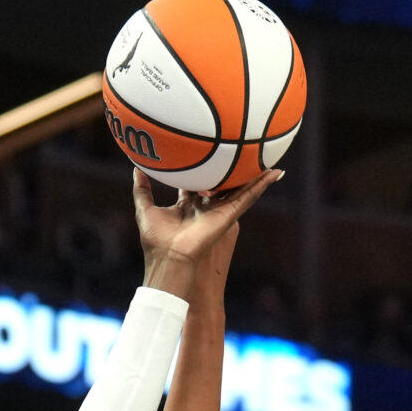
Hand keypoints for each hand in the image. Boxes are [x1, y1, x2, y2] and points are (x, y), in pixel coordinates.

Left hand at [135, 169, 281, 298]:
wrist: (169, 258)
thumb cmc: (156, 241)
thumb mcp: (145, 209)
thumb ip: (142, 190)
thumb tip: (137, 168)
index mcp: (188, 206)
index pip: (200, 184)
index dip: (205, 171)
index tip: (209, 156)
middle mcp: (206, 207)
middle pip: (222, 185)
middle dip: (231, 171)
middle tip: (241, 152)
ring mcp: (219, 211)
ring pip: (239, 189)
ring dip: (254, 175)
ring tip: (267, 158)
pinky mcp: (229, 215)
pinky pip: (248, 197)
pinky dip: (261, 185)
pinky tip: (274, 173)